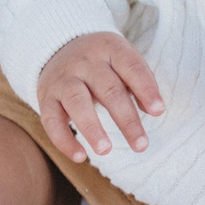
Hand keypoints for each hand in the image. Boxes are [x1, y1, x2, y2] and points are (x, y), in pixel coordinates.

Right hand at [34, 31, 164, 162]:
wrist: (57, 47)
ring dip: (91, 127)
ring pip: (77, 102)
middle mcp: (85, 62)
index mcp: (110, 48)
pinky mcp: (45, 97)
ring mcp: (63, 79)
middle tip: (141, 145)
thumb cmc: (102, 62)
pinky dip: (64, 140)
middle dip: (126, 119)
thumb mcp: (122, 60)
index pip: (131, 67)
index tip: (159, 111)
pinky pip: (51, 120)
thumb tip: (154, 110)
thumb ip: (139, 82)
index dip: (146, 89)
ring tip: (106, 150)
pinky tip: (80, 156)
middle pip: (108, 89)